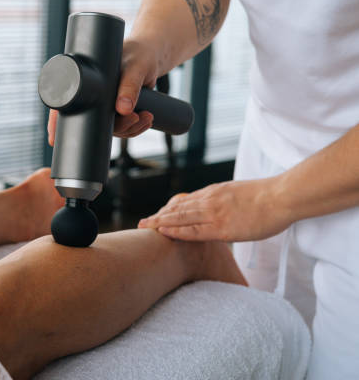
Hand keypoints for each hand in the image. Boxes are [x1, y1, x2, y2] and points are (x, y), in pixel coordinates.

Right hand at [47, 39, 157, 145]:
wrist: (151, 56)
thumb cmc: (138, 53)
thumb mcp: (134, 67)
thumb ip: (130, 86)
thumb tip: (124, 109)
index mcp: (84, 80)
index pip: (64, 103)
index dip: (56, 122)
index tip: (53, 138)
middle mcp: (91, 95)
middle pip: (90, 122)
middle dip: (113, 128)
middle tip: (132, 119)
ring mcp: (103, 106)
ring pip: (109, 128)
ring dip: (129, 128)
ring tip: (144, 117)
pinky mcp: (116, 111)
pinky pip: (123, 127)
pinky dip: (136, 127)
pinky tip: (146, 119)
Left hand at [137, 177, 295, 242]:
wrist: (282, 197)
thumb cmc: (268, 197)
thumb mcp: (239, 192)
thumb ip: (226, 199)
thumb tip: (222, 208)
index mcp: (215, 192)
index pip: (187, 201)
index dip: (170, 210)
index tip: (158, 215)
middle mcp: (210, 200)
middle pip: (178, 209)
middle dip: (158, 216)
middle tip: (142, 223)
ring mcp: (214, 214)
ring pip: (180, 218)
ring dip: (160, 223)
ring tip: (144, 228)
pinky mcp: (222, 228)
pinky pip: (193, 231)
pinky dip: (176, 231)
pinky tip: (163, 233)